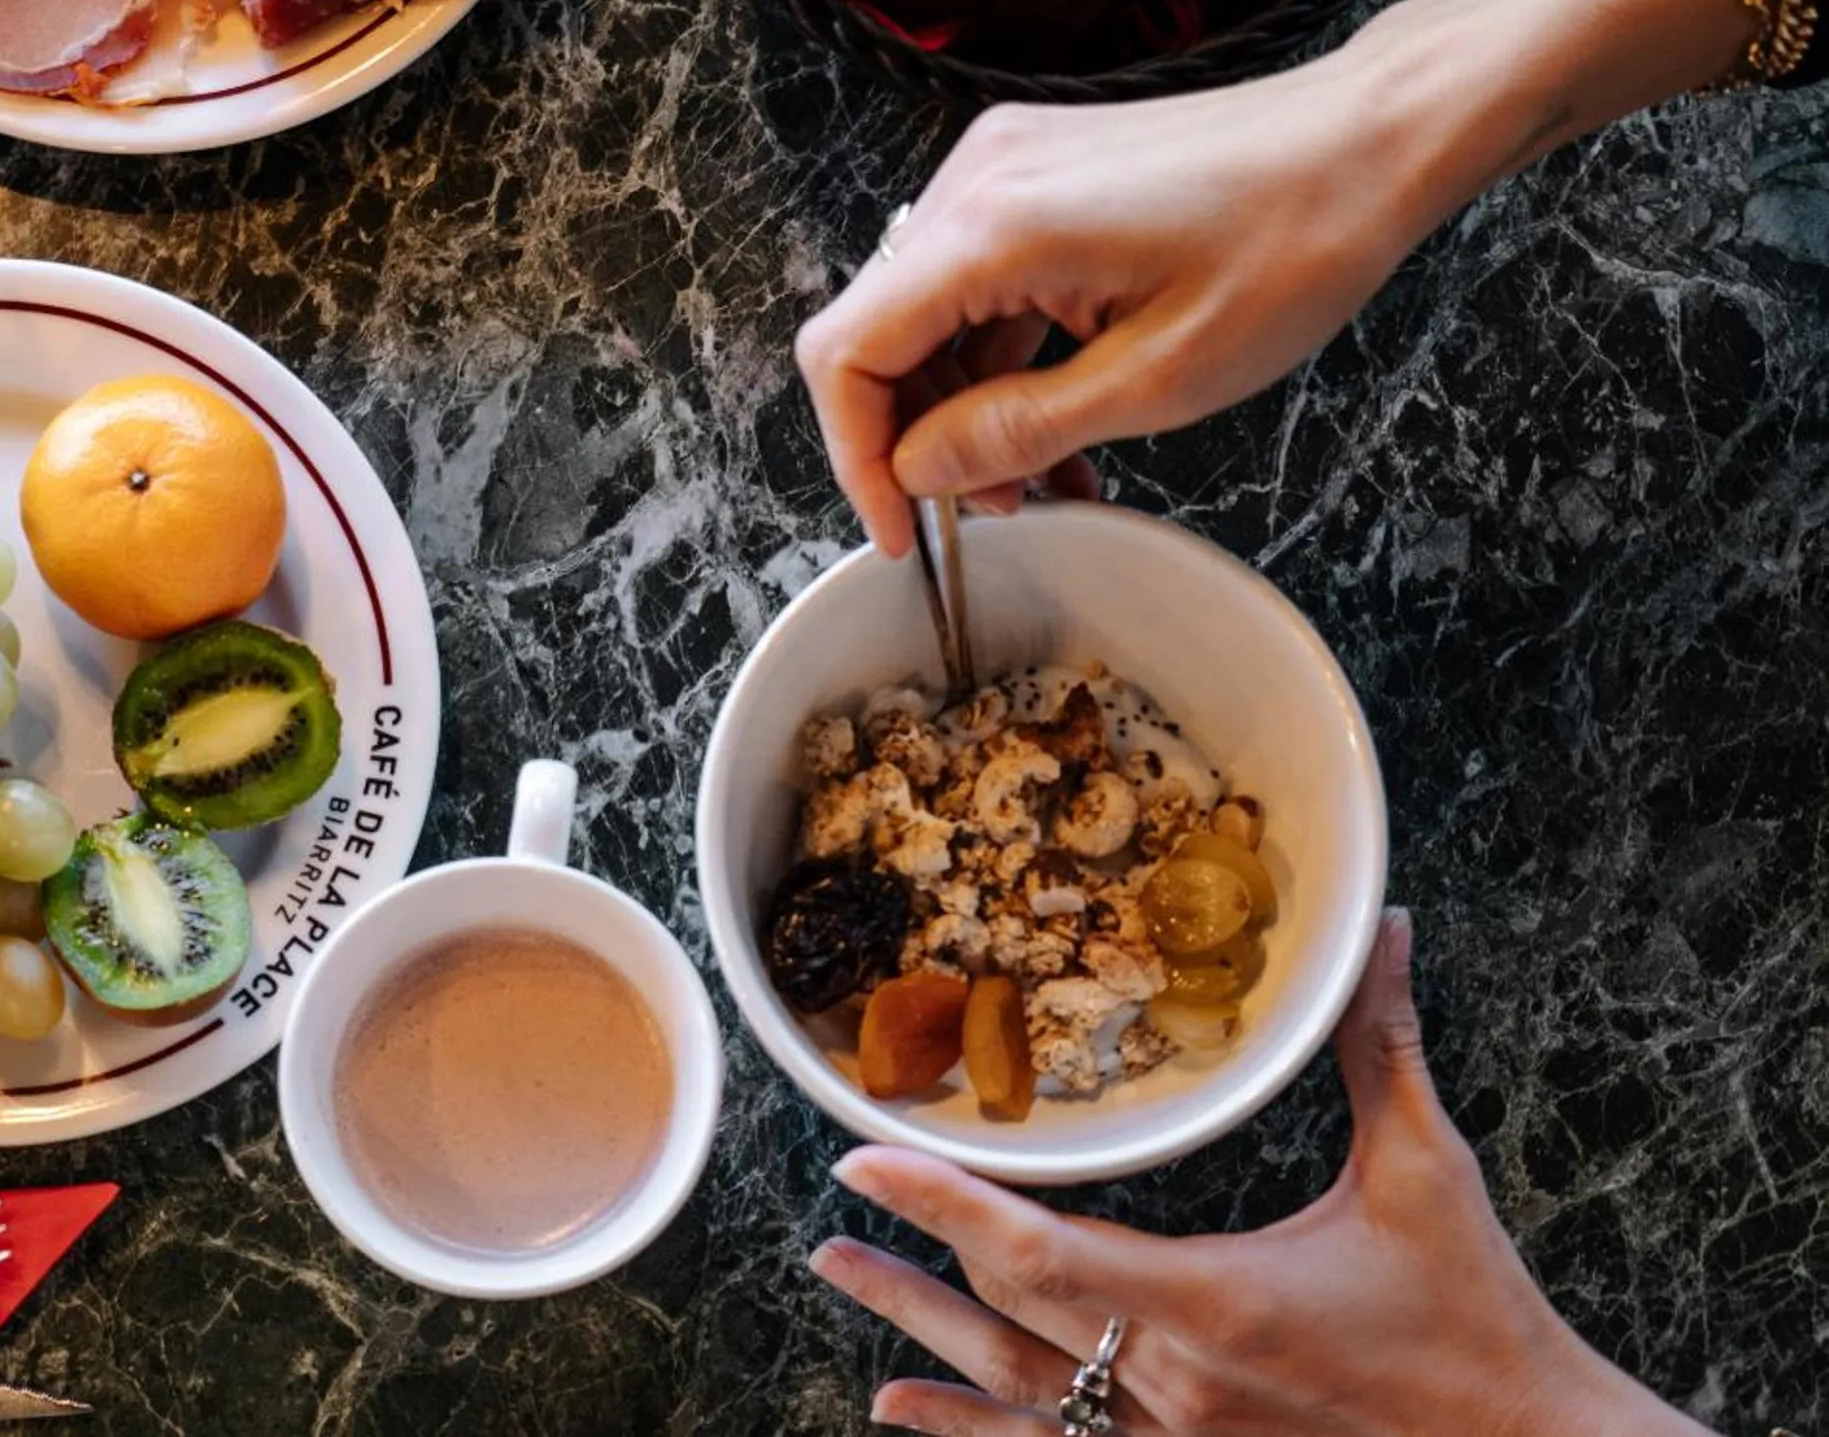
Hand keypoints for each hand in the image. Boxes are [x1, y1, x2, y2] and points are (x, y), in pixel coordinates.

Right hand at [796, 0, 1766, 558]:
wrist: (1373, 135)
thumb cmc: (1296, 242)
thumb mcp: (1161, 377)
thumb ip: (1019, 429)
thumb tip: (918, 471)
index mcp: (995, 226)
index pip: (848, 350)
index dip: (855, 454)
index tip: (901, 526)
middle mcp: (977, 180)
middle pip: (877, 330)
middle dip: (915, 436)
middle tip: (987, 510)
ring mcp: (1004, 167)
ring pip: (925, 311)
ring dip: (961, 403)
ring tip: (1037, 480)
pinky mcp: (1037, 172)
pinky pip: (977, 279)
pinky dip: (998, 355)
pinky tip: (1054, 416)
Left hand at [808, 912, 1709, 1436]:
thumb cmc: (1479, 1323)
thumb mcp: (1425, 1174)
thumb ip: (1378, 1046)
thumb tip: (1381, 928)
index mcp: (1213, 1303)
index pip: (1038, 1250)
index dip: (939, 1204)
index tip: (858, 1163)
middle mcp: (1174, 1389)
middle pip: (1007, 1315)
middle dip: (913, 1259)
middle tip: (835, 1212)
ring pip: (1012, 1396)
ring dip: (916, 1342)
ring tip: (838, 1283)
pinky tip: (898, 1418)